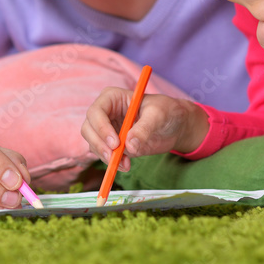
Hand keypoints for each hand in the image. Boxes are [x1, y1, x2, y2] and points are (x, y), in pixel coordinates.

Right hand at [82, 89, 208, 170]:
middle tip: (114, 157)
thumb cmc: (166, 111)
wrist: (174, 125)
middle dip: (99, 144)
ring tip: (126, 164)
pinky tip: (126, 165)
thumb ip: (144, 128)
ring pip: (93, 143)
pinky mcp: (112, 144)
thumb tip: (130, 145)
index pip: (96, 111)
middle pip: (89, 128)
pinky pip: (104, 155)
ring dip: (106, 156)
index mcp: (113, 98)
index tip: (115, 143)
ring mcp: (107, 129)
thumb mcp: (158, 115)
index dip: (102, 127)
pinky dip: (112, 163)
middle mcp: (105, 113)